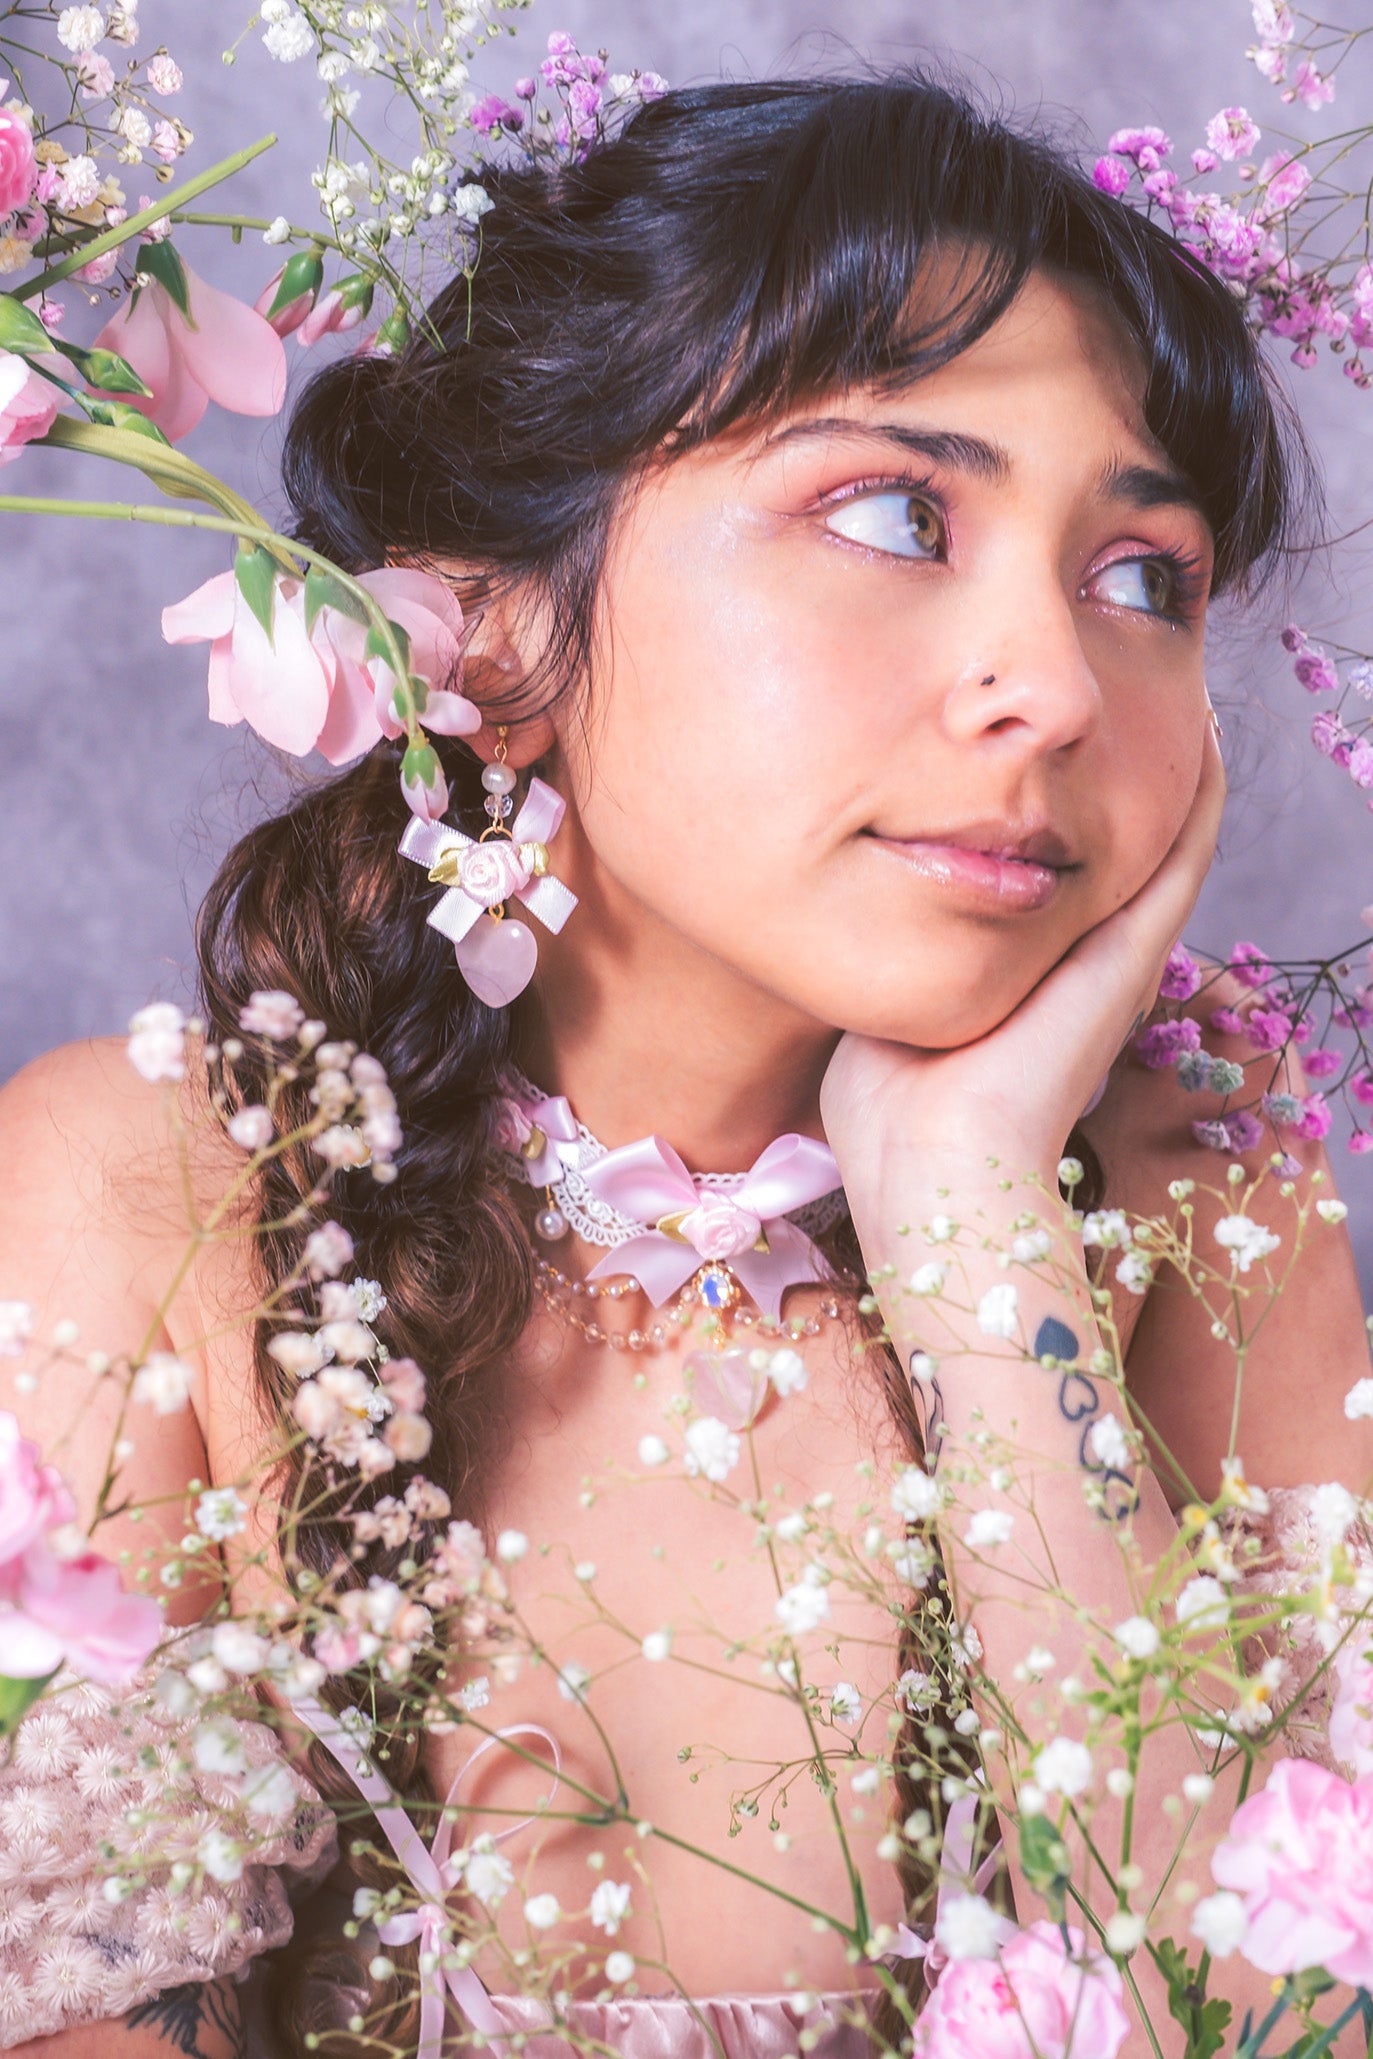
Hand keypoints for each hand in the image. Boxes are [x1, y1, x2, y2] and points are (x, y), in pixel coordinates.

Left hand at [821, 726, 1225, 1220]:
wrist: (932, 1158)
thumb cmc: (888, 1113)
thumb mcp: (878, 1012)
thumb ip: (881, 962)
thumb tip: (849, 916)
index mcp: (1019, 984)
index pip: (1045, 894)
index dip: (1047, 830)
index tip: (1035, 762)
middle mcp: (1075, 970)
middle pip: (1107, 863)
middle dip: (1108, 793)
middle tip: (1114, 713)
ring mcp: (1110, 961)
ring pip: (1159, 852)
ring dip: (1168, 783)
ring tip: (1174, 704)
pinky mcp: (1133, 954)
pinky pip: (1184, 859)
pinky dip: (1201, 800)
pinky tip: (1207, 740)